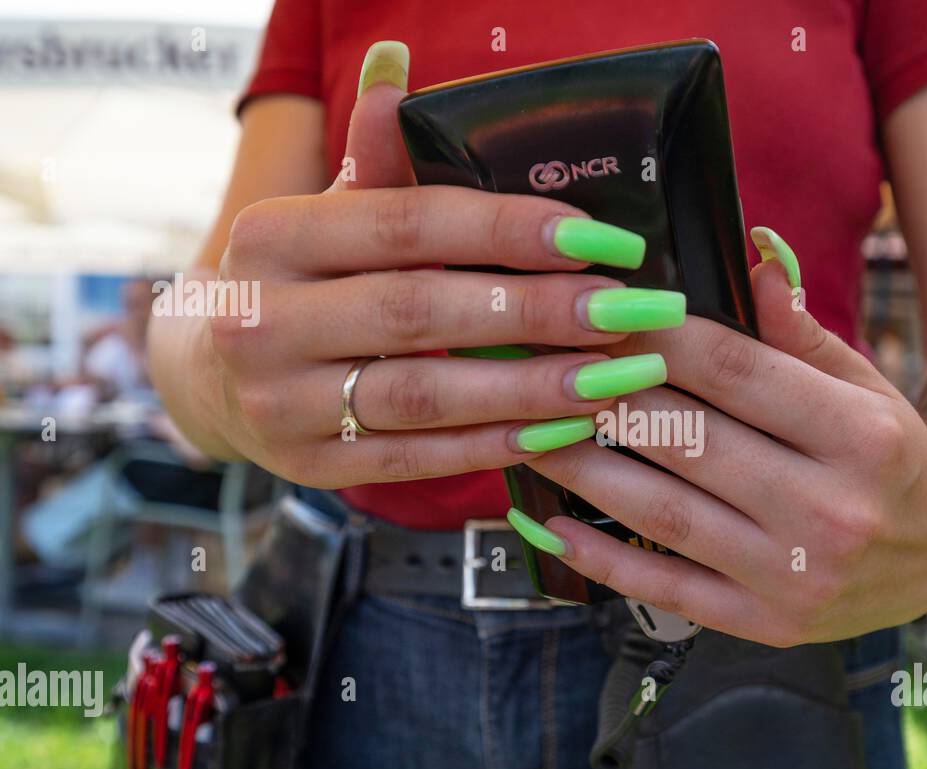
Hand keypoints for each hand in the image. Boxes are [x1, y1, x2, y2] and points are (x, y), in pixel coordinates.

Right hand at [191, 43, 682, 486]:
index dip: (507, 230)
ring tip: (615, 376)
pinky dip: (495, 445)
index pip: (406, 225)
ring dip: (530, 388)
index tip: (600, 239)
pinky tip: (565, 430)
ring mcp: (282, 404)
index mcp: (273, 237)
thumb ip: (375, 158)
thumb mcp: (327, 215)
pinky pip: (417, 460)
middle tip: (627, 310)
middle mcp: (264, 320)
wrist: (218, 375)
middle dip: (536, 311)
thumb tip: (399, 63)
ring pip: (423, 396)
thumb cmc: (303, 281)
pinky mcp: (312, 467)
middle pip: (421, 312)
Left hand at [519, 236, 926, 644]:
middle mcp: (830, 510)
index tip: (599, 310)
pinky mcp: (768, 624)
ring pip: (666, 514)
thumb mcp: (863, 385)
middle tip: (543, 367)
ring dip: (587, 471)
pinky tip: (551, 522)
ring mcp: (796, 577)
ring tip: (532, 432)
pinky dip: (602, 558)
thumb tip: (752, 255)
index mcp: (859, 435)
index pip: (736, 373)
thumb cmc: (888, 457)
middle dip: (606, 397)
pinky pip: (668, 590)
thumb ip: (801, 333)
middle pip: (690, 441)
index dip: (657, 337)